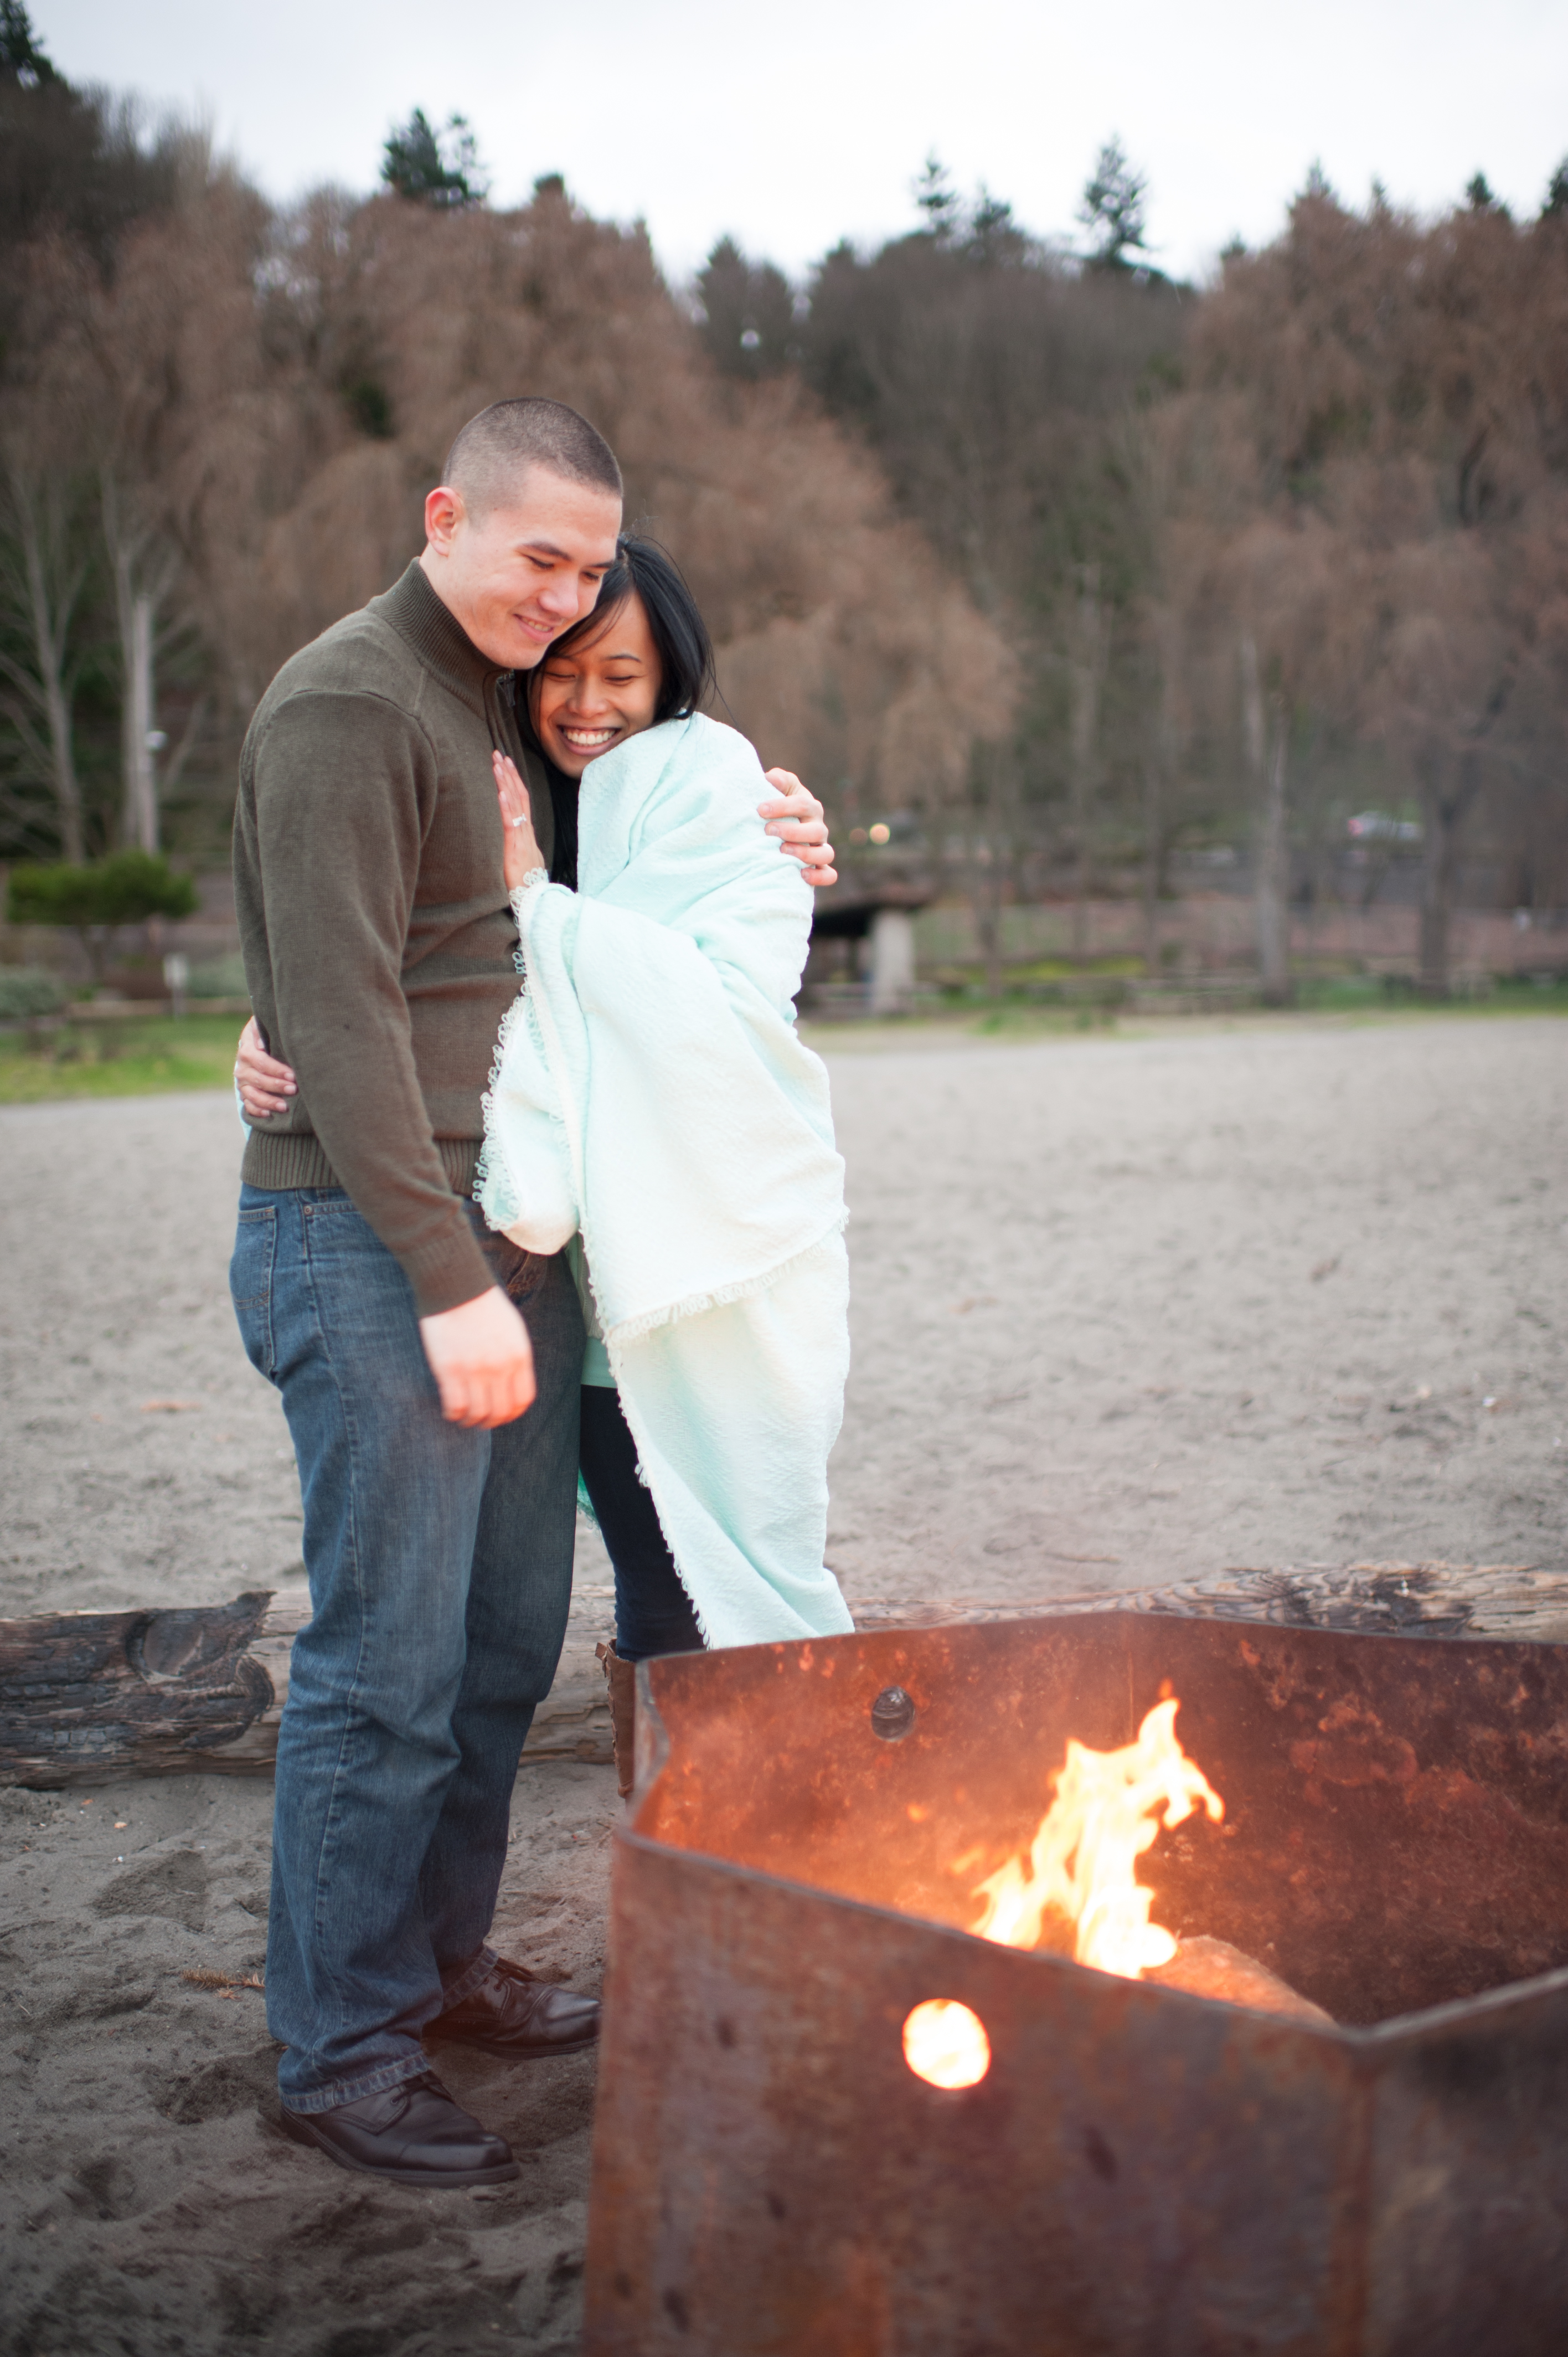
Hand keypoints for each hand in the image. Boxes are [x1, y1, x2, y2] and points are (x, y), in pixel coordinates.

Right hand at [235, 1016, 296, 1118]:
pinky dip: (257, 1111)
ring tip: (284, 1106)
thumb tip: (260, 1043)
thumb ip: (260, 1030)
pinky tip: (269, 1114)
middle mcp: (242, 1068)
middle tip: (293, 1089)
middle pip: (259, 1080)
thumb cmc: (265, 1035)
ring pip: (253, 1095)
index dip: (277, 1070)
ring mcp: (242, 1083)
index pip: (261, 1062)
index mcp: (246, 1051)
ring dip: (269, 1102)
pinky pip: (248, 1106)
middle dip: (277, 1086)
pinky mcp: (244, 1093)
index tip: (292, 1075)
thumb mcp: (261, 1027)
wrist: (255, 1046)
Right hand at [418, 1287, 536, 1427]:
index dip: (512, 1413)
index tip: (501, 1414)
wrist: (456, 1284)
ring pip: (478, 1414)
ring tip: (464, 1418)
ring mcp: (475, 1370)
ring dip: (471, 1422)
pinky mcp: (450, 1369)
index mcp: (519, 1355)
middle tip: (480, 1421)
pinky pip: (455, 1406)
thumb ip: (515, 1356)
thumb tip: (512, 1383)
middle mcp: (500, 1366)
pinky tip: (450, 1410)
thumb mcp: (512, 1329)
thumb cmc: (483, 1303)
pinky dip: (453, 1414)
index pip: (522, 1400)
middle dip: (491, 1422)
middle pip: (501, 1412)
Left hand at [494, 751, 545, 889]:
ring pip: (515, 805)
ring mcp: (522, 839)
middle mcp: (526, 832)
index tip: (506, 764)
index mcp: (527, 833)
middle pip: (519, 796)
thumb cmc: (528, 884)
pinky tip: (500, 792)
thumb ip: (519, 847)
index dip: (514, 782)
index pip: (521, 801)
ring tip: (498, 765)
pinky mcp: (515, 848)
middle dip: (509, 774)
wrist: (536, 900)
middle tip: (499, 754)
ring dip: (506, 783)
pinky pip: (511, 824)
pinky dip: (506, 807)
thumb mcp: (524, 860)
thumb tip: (516, 839)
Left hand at [759, 768, 835, 887]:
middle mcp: (818, 828)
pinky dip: (819, 875)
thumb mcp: (777, 789)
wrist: (774, 829)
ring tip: (783, 851)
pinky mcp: (819, 868)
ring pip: (826, 853)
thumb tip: (771, 778)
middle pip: (816, 830)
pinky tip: (801, 874)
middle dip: (792, 831)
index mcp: (810, 807)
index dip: (782, 806)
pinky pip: (829, 875)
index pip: (802, 804)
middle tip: (769, 831)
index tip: (760, 810)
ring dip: (805, 853)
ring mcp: (821, 849)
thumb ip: (778, 780)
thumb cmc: (775, 807)